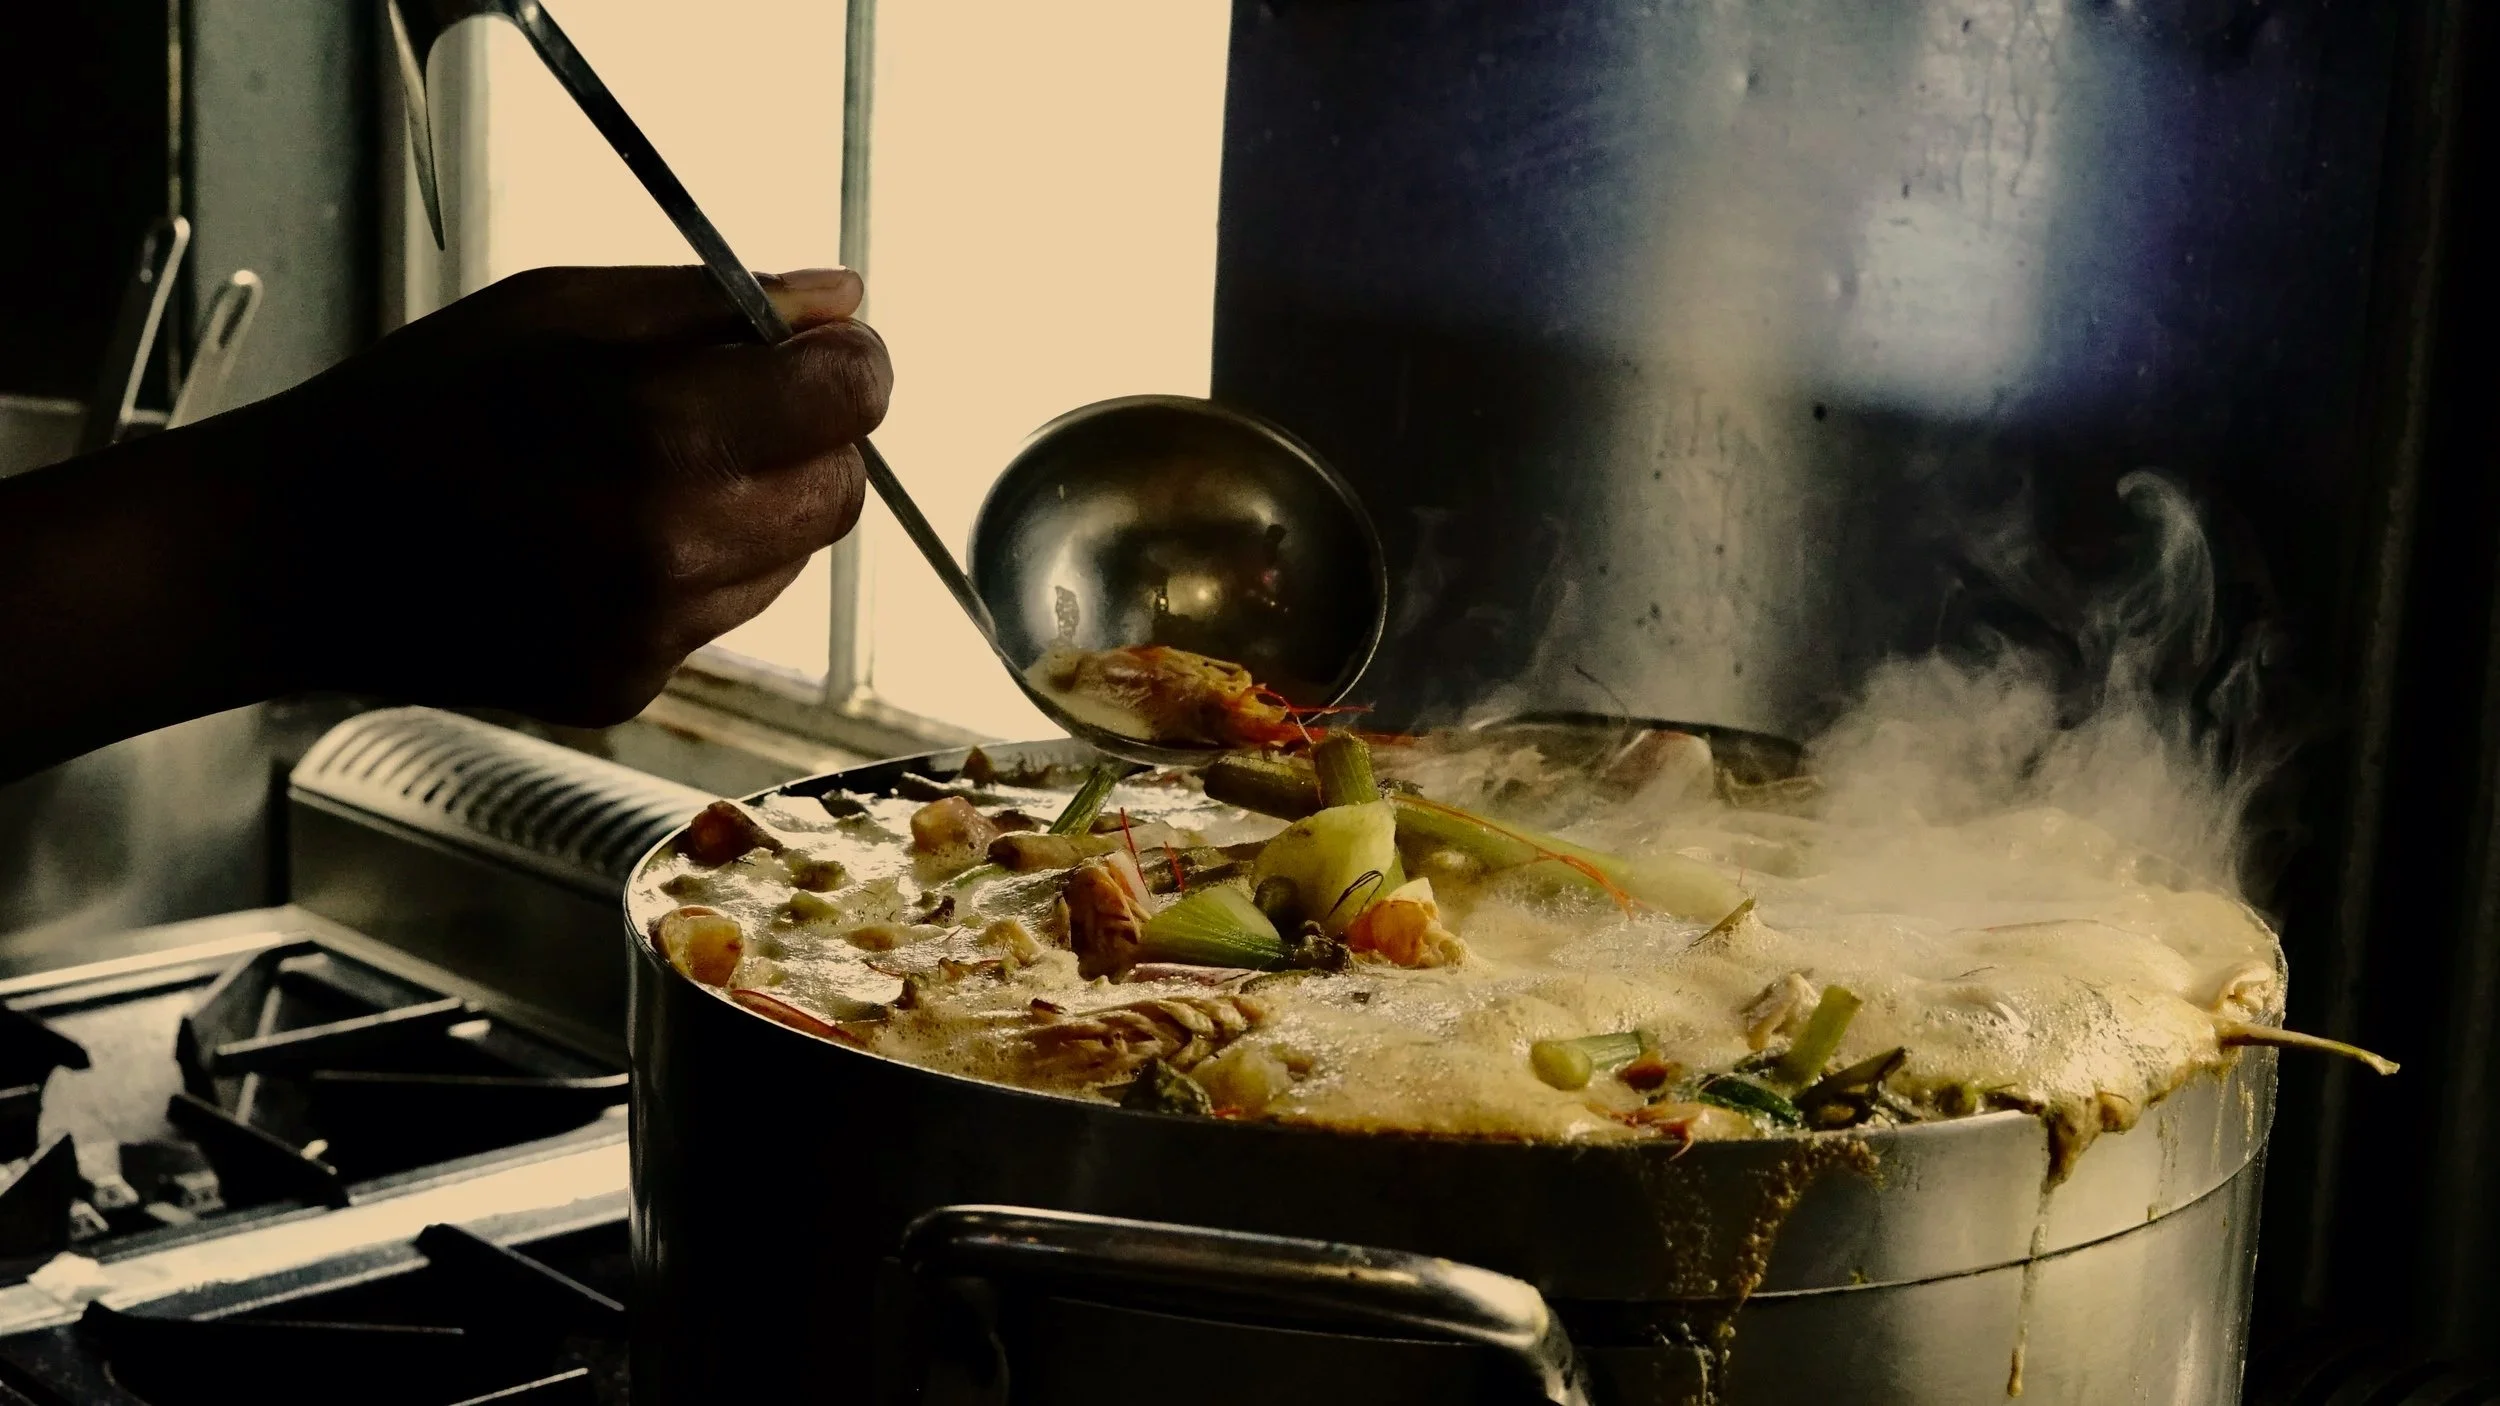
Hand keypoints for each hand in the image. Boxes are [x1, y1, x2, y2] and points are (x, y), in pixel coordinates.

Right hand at [247, 264, 888, 724]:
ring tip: (647, 474)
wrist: (299, 550)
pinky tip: (606, 540)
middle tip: (735, 408)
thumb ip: (716, 306)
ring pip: (789, 559)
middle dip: (812, 441)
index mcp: (662, 432)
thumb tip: (844, 303)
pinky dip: (697, 571)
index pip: (850, 402)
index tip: (820, 350)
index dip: (848, 365)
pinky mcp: (632, 684)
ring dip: (757, 508)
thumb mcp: (560, 308)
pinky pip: (721, 614)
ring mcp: (656, 631)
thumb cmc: (421, 407)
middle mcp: (677, 546)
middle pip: (841, 493)